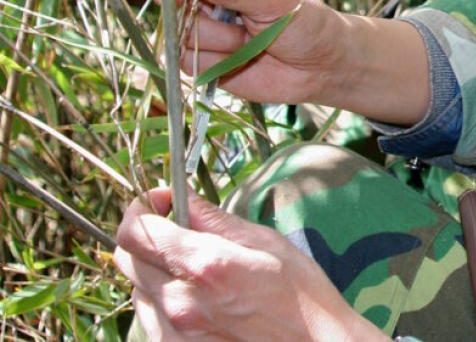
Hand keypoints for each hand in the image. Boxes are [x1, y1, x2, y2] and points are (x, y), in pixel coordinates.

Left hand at [114, 188, 386, 340]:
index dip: (141, 208)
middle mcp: (181, 301)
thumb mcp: (265, 242)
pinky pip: (148, 319)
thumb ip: (214, 219)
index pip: (136, 230)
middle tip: (174, 228)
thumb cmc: (300, 294)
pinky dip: (161, 300)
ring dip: (155, 269)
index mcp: (206, 264)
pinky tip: (193, 297)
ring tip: (193, 268)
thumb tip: (181, 196)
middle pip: (126, 257)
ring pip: (137, 287)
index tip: (161, 201)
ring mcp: (176, 332)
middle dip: (145, 234)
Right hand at [150, 0, 429, 123]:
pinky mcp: (205, 58)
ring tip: (248, 40)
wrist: (320, 67)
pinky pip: (188, 61)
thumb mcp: (274, 0)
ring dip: (215, 39)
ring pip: (180, 31)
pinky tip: (241, 58)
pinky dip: (215, 62)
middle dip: (187, 7)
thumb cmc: (306, 22)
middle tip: (215, 13)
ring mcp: (206, 27)